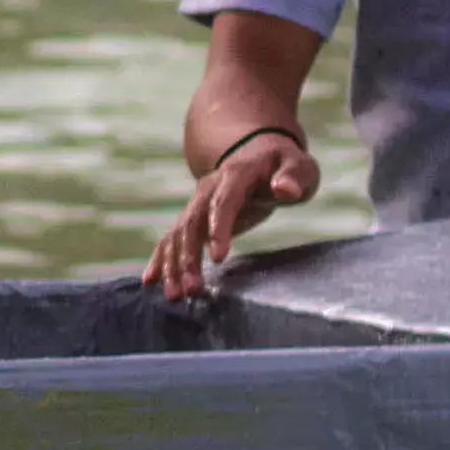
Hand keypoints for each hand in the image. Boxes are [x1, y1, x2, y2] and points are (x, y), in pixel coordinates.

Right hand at [147, 128, 318, 302]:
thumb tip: (285, 190)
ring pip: (178, 235)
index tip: (218, 258)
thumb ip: (293, 176)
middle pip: (192, 223)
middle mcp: (208, 189)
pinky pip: (172, 238)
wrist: (257, 154)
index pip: (223, 203)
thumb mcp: (298, 165)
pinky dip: (160, 259)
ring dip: (173, 265)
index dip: (218, 229)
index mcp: (235, 175)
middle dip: (188, 257)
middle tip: (192, 290)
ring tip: (176, 296)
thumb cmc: (282, 165)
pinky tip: (151, 281)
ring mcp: (197, 204)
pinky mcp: (194, 218)